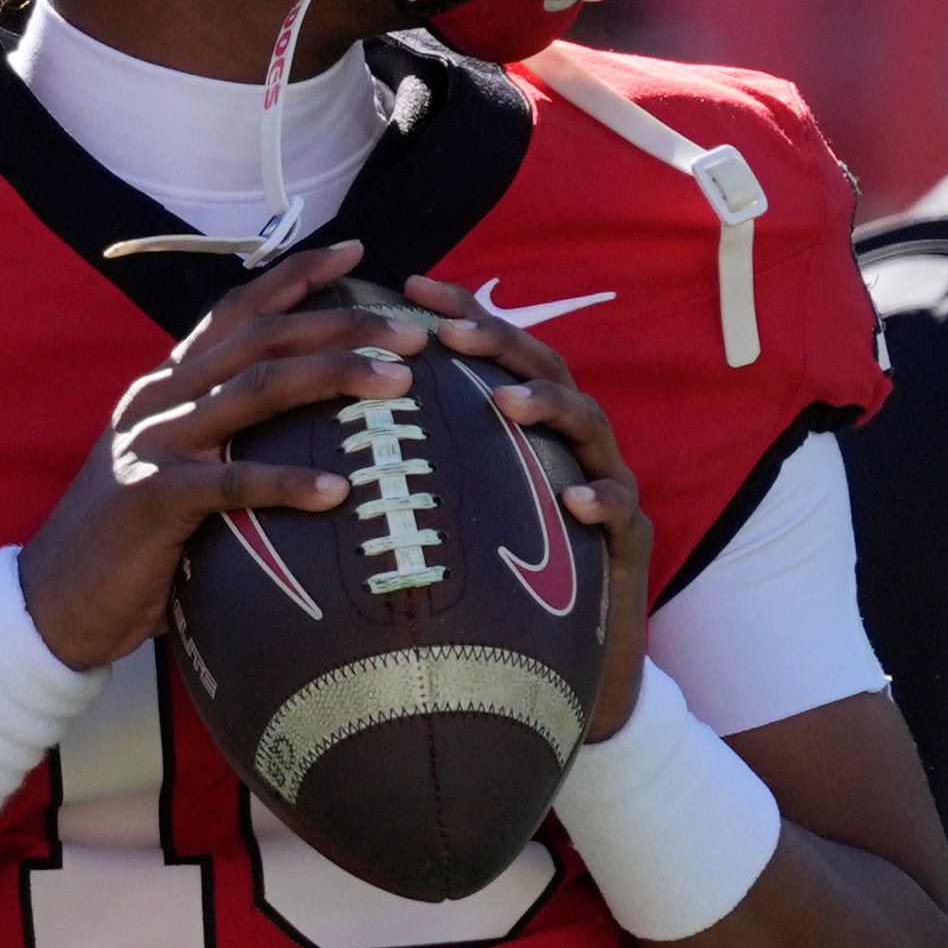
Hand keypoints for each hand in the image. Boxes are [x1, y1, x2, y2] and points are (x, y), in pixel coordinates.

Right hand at [17, 237, 417, 671]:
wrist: (54, 599)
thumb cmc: (129, 541)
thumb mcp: (173, 468)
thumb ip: (221, 440)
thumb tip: (303, 434)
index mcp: (166, 386)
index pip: (235, 313)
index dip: (295, 278)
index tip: (356, 252)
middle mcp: (159, 400)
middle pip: (260, 341)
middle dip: (341, 326)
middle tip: (412, 332)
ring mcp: (152, 444)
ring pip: (253, 391)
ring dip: (332, 378)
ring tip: (398, 383)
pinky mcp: (151, 498)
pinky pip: (230, 483)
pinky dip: (287, 483)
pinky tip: (338, 491)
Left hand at [403, 273, 652, 739]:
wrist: (562, 662)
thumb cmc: (494, 579)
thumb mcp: (448, 512)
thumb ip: (410, 465)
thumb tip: (318, 436)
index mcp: (521, 426)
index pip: (491, 354)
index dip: (458, 313)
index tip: (409, 285)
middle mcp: (566, 441)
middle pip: (543, 367)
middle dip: (499, 342)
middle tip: (449, 335)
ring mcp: (604, 481)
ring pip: (589, 425)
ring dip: (547, 406)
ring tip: (505, 403)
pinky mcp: (630, 537)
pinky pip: (623, 510)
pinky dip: (602, 498)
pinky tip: (577, 500)